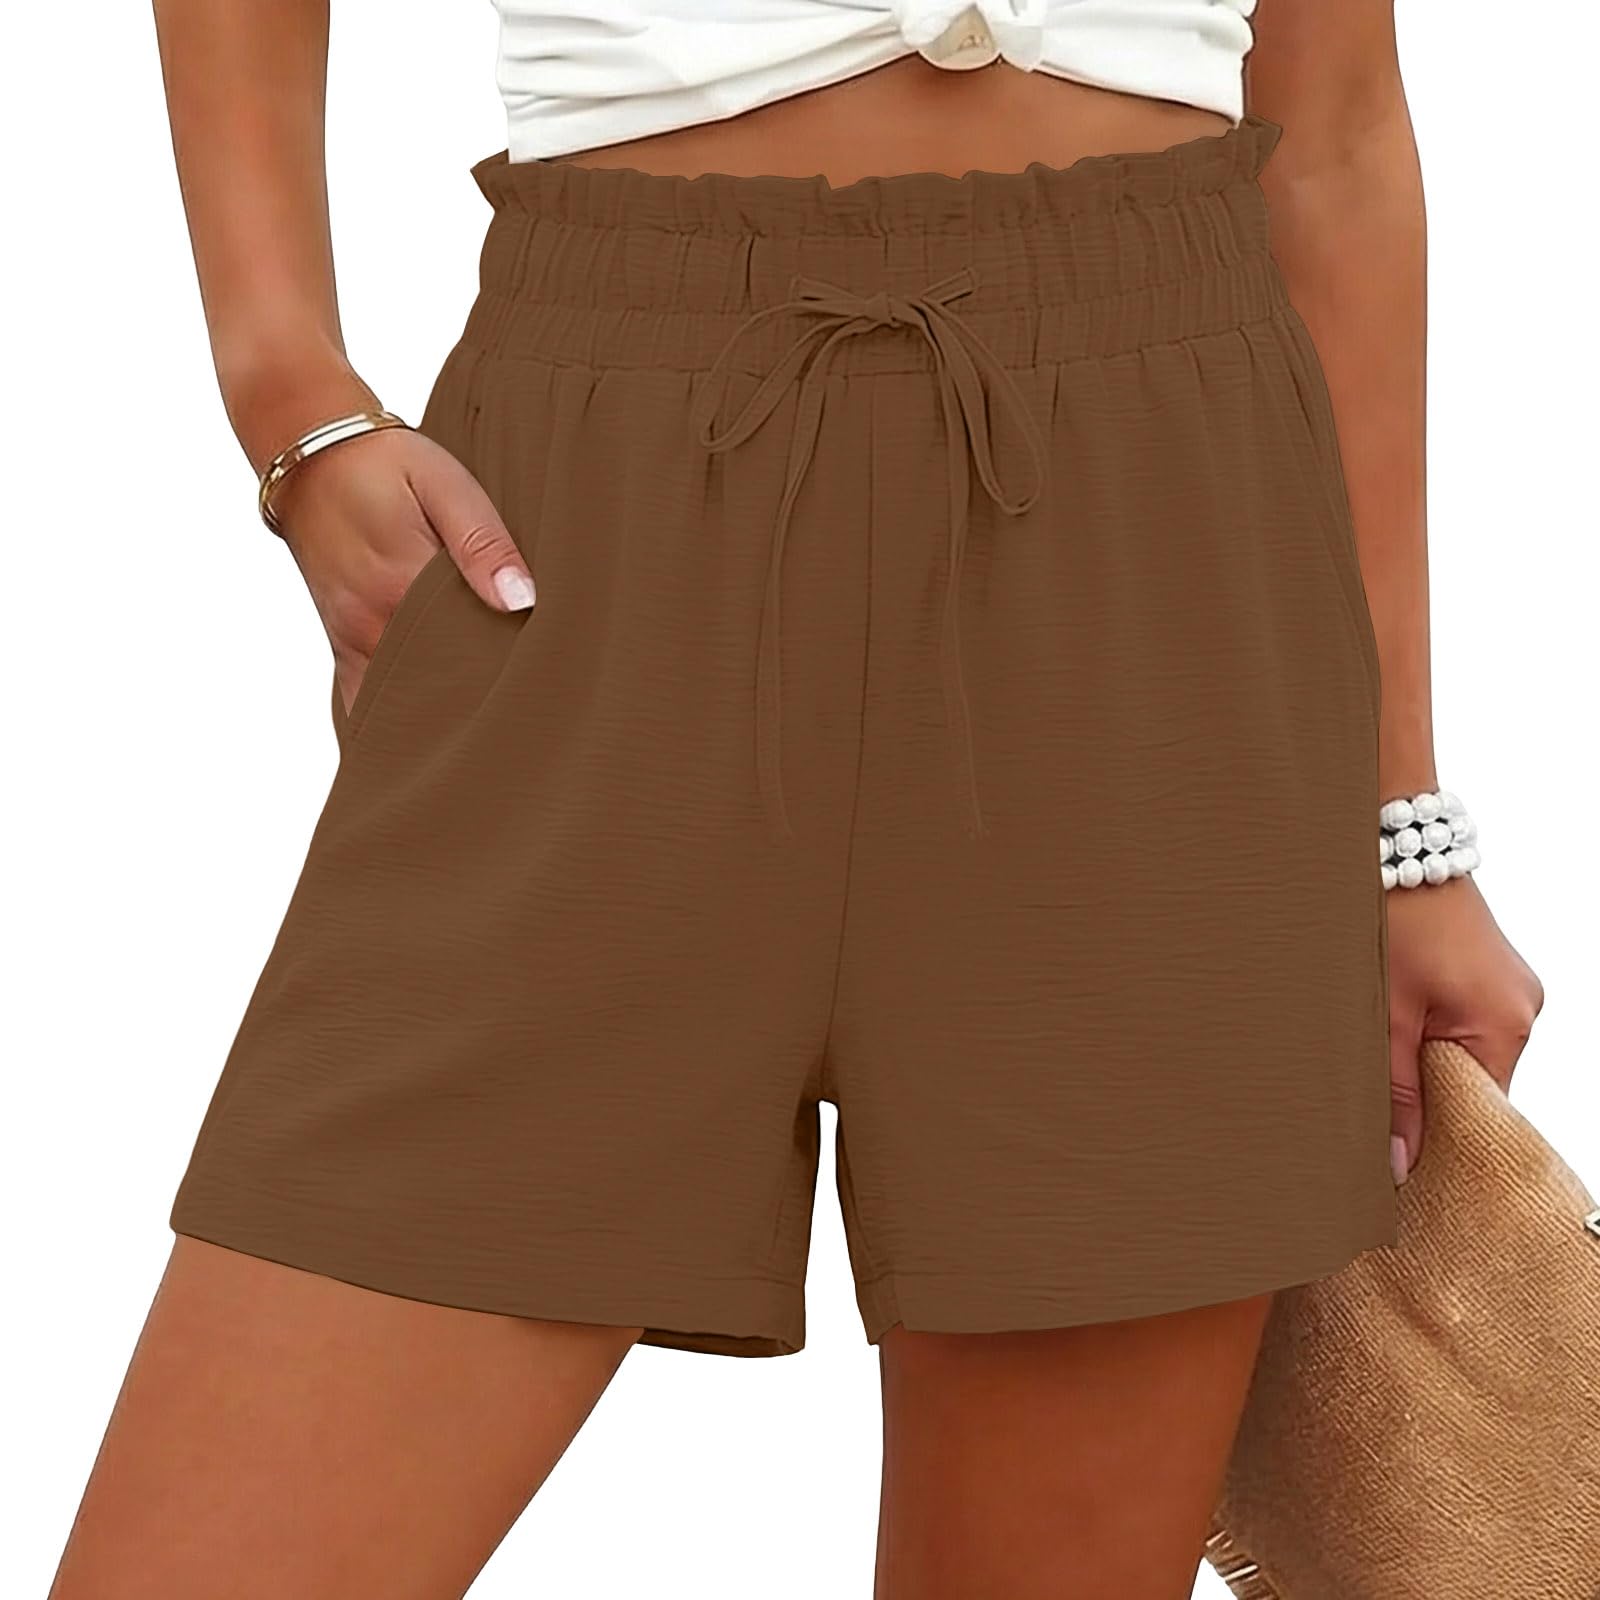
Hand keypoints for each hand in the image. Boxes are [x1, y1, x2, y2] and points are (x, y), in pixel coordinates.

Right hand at [267, 422, 535, 716]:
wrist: (310, 455)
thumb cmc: (385, 464)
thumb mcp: (445, 485)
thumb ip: (483, 544)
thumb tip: (522, 601)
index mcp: (403, 586)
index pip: (471, 653)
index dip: (509, 671)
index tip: (543, 680)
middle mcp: (371, 623)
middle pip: (438, 686)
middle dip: (480, 700)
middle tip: (525, 705)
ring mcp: (350, 638)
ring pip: (402, 701)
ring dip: (442, 710)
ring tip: (487, 718)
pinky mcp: (341, 642)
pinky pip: (365, 701)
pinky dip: (398, 716)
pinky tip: (430, 729)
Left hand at [1386, 874, 1543, 1184]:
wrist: (1394, 842)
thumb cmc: (1391, 919)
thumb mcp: (1385, 1017)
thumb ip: (1394, 1095)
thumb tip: (1402, 1168)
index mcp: (1505, 1026)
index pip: (1483, 1114)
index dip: (1440, 1139)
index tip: (1399, 1161)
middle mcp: (1521, 1010)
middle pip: (1475, 1086)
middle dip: (1426, 1098)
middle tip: (1374, 1107)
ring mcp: (1508, 989)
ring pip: (1464, 1054)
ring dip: (1422, 1061)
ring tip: (1379, 1050)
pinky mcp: (1488, 973)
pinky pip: (1463, 1023)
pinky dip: (1428, 1032)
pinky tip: (1394, 1022)